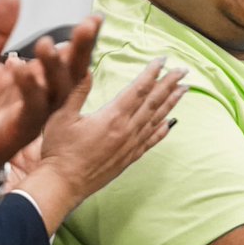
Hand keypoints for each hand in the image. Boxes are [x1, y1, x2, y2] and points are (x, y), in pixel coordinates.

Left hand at [0, 0, 100, 191]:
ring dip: (54, 68)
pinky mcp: (19, 131)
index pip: (69, 57)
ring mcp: (35, 115)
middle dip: (82, 49)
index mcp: (40, 79)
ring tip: (45, 44)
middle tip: (88, 25)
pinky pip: (31, 109)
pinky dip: (28, 89)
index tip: (95, 17)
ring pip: (56, 91)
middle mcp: (45, 97)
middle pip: (72, 72)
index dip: (84, 39)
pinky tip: (19, 68)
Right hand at [10, 58, 187, 232]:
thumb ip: (77, 91)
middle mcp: (127, 130)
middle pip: (153, 102)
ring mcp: (130, 145)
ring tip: (184, 89)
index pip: (138, 89)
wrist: (62, 184)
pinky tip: (171, 122)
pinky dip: (162, 130)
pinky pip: (151, 141)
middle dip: (169, 84)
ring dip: (171, 103)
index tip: (163, 60)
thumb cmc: (59, 151)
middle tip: (183, 70)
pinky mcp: (128, 158)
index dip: (152, 73)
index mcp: (112, 117)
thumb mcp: (62, 116)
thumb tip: (87, 69)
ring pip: (156, 119)